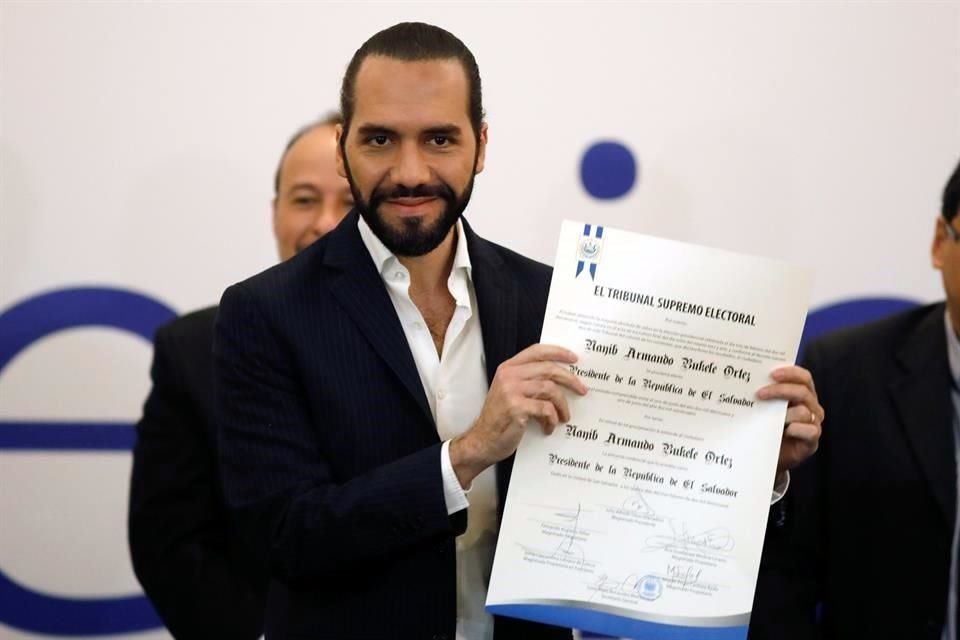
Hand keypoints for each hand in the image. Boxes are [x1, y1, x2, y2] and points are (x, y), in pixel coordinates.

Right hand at [450, 344, 587, 486]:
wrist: (482, 441)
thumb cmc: (499, 419)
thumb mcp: (509, 392)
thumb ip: (528, 380)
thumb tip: (559, 378)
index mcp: (508, 368)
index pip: (537, 351)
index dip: (558, 352)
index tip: (574, 359)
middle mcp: (509, 375)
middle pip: (548, 369)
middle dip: (570, 379)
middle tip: (582, 390)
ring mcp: (511, 391)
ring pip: (550, 389)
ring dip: (562, 405)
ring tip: (565, 416)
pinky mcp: (516, 408)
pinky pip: (546, 409)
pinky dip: (552, 419)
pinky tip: (549, 427)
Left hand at [756, 365, 822, 474]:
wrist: (767, 455)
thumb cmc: (766, 426)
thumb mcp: (764, 407)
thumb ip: (762, 393)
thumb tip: (745, 379)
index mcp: (801, 393)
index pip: (803, 377)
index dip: (790, 373)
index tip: (771, 374)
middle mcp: (811, 406)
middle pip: (802, 391)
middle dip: (780, 390)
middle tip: (760, 394)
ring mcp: (813, 423)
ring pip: (804, 412)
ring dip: (784, 414)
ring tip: (768, 418)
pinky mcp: (812, 440)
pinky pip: (810, 431)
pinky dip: (796, 429)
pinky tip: (785, 431)